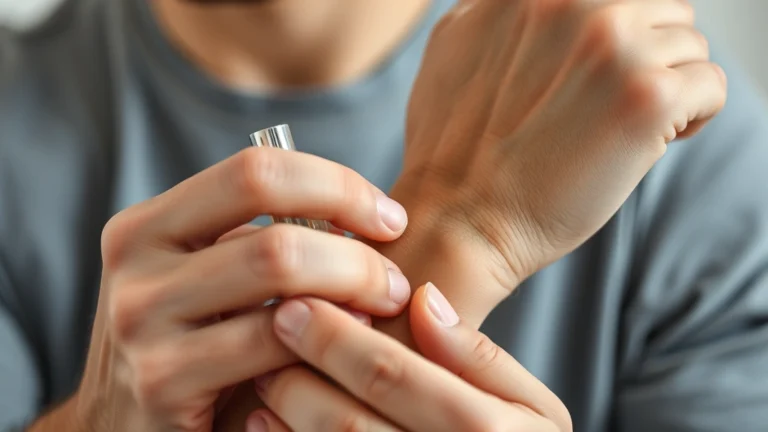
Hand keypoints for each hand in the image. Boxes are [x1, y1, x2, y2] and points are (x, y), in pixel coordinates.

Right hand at [68, 147, 409, 430]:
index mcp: (147, 223)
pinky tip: (341, 352)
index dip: (337, 186)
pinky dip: (323, 344)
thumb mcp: (205, 279)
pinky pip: (273, 348)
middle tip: (394, 281)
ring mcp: (141, 324)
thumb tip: (358, 215)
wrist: (126, 426)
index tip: (388, 216)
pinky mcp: (162, 382)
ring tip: (379, 312)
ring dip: (351, 295)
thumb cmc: (191, 343)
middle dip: (357, 257)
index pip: (257, 170)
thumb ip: (258, 240)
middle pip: (278, 236)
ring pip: (279, 282)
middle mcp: (134, 262)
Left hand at [249, 283, 571, 430]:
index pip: (392, 375)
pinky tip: (265, 423)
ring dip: (284, 414)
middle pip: (347, 422)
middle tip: (271, 334)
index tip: (299, 303)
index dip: (337, 337)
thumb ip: (480, 356)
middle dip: (298, 374)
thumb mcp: (534, 407)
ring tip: (265, 375)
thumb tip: (424, 297)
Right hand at [387, 0, 726, 294]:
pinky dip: (692, 117)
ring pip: (689, 45)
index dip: (614, 32)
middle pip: (660, 8)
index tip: (597, 71)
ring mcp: (614, 46)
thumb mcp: (452, 46)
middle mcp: (575, 2)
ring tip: (623, 127)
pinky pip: (709, 85)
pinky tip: (650, 143)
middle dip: (646, 55)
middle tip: (610, 104)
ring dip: (666, 86)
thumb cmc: (454, 149)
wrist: (459, 219)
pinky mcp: (648, 97)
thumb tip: (543, 2)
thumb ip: (499, 10)